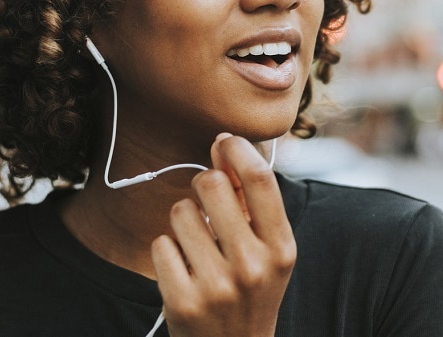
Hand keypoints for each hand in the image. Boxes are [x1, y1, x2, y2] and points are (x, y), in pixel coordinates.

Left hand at [151, 134, 295, 336]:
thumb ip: (249, 197)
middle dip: (202, 185)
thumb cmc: (250, 288)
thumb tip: (223, 143)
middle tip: (207, 205)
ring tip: (197, 246)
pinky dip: (167, 251)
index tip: (224, 143)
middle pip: (211, 184)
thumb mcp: (266, 248)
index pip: (259, 179)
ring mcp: (217, 286)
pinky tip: (183, 269)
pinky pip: (160, 244)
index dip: (237, 149)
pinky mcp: (183, 300)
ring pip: (180, 211)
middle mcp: (253, 266)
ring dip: (183, 221)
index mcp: (281, 248)